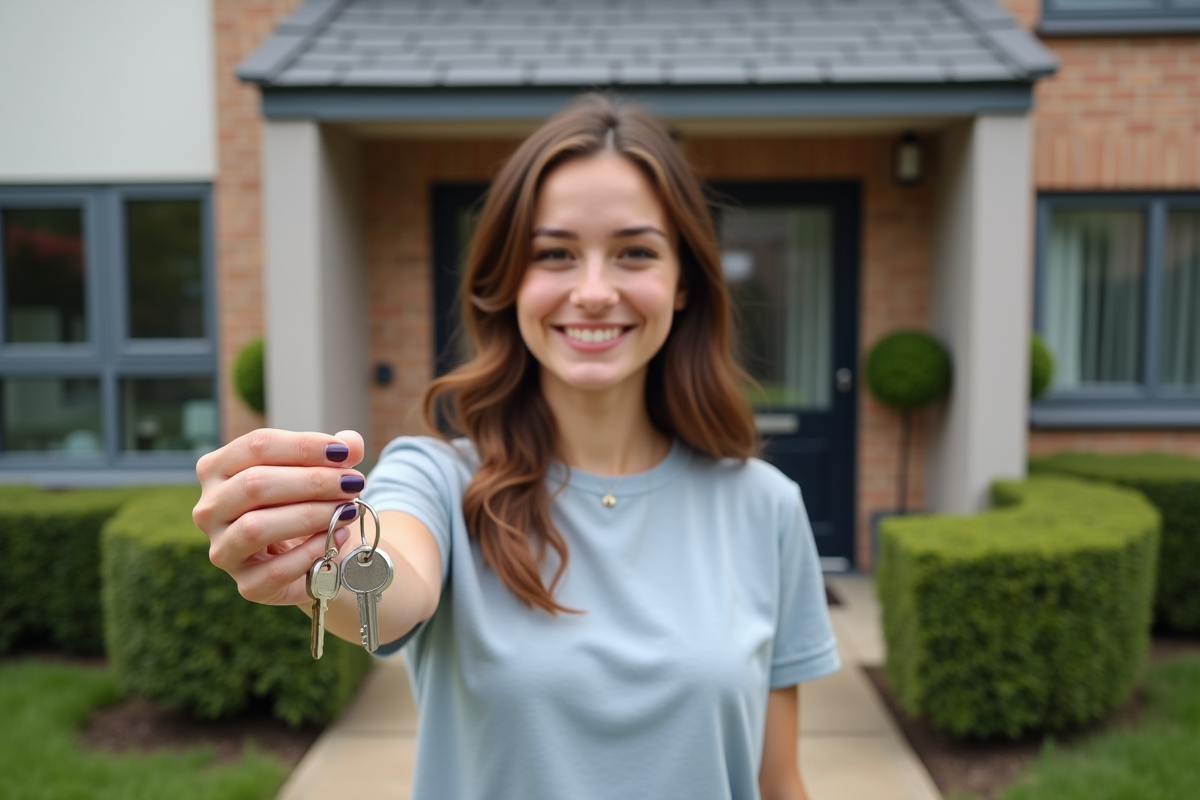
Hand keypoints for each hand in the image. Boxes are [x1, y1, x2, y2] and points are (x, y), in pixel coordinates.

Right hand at [193, 428, 367, 606]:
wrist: (313, 555)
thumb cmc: (306, 502)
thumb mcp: (320, 471)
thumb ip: (338, 452)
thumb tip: (352, 443)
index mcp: (218, 469)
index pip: (256, 446)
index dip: (303, 446)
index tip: (344, 452)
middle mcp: (209, 509)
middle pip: (255, 484)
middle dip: (312, 481)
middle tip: (353, 483)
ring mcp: (223, 549)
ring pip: (256, 527)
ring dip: (312, 515)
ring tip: (348, 509)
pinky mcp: (246, 584)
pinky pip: (276, 570)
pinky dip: (313, 551)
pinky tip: (339, 537)